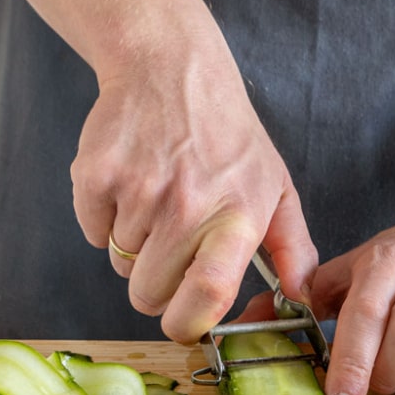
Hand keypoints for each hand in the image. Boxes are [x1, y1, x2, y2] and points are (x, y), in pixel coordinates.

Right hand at [69, 15, 315, 343]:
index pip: (208, 294)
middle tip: (171, 245)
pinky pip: (92, 232)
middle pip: (148, 295)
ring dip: (134, 246)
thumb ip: (292, 249)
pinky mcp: (96, 176)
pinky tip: (130, 184)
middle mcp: (187, 206)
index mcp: (236, 217)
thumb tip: (301, 300)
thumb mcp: (276, 188)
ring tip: (156, 200)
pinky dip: (105, 219)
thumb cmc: (228, 136)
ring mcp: (138, 190)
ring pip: (120, 264)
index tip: (184, 325)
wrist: (171, 69)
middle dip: (155, 285)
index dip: (188, 324)